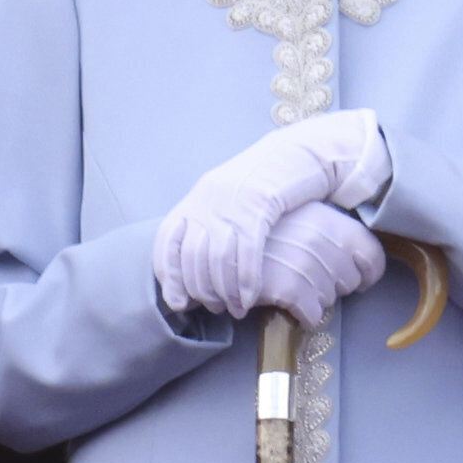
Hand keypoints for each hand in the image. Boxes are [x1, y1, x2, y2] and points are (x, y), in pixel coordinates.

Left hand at [153, 111, 395, 321]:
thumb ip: (210, 226)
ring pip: (217, 259)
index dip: (171, 277)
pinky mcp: (258, 206)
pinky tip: (250, 296)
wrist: (294, 154)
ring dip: (225, 291)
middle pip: (192, 257)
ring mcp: (231, 204)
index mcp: (195, 200)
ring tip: (235, 308)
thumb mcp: (227, 202)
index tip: (180, 303)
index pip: (168, 243)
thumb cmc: (263, 185)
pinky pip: (246, 251)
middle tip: (215, 309)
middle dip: (202, 291)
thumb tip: (197, 267)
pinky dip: (245, 279)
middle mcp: (206, 201)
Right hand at [265, 205, 390, 318]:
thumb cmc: (263, 234)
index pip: (372, 254)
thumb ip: (330, 235)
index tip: (358, 281)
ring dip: (316, 301)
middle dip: (335, 288)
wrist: (215, 241)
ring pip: (331, 299)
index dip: (368, 274)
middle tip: (311, 283)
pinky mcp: (287, 287)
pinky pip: (313, 314)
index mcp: (328, 219)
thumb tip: (362, 268)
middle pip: (351, 281)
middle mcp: (320, 237)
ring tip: (293, 289)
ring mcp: (304, 262)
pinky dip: (305, 317)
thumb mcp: (300, 219)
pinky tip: (291, 307)